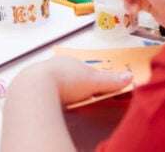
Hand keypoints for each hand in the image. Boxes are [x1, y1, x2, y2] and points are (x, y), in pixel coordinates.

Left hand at [1, 56, 133, 150]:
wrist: (37, 86)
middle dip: (77, 84)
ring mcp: (44, 74)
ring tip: (68, 101)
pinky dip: (50, 95)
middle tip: (83, 96)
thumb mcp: (94, 82)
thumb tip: (130, 76)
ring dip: (62, 89)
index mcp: (73, 62)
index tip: (98, 90)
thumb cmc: (67, 81)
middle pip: (72, 75)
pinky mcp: (34, 86)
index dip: (94, 81)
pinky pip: (45, 90)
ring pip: (57, 81)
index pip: (87, 70)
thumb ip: (111, 81)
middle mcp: (58, 65)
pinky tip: (53, 102)